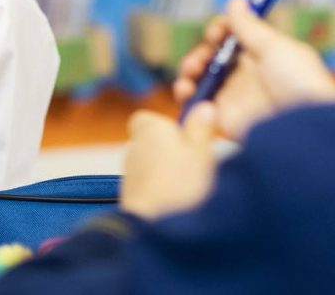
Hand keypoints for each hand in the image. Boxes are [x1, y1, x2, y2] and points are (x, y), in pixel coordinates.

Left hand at [120, 104, 218, 218]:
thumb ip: (201, 128)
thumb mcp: (202, 150)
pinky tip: (181, 203)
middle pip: (154, 143)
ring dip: (171, 173)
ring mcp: (130, 175)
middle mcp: (133, 149)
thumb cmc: (181, 183)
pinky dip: (165, 192)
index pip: (146, 119)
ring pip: (154, 167)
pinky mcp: (132, 199)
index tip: (189, 135)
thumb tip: (203, 108)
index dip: (167, 125)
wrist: (155, 227)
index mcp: (147, 129)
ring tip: (193, 187)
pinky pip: (152, 188)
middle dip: (174, 151)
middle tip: (199, 163)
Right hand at [173, 0, 334, 139]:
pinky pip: (196, 105)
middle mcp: (247, 76)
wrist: (304, 126)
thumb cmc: (299, 82)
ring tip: (192, 69)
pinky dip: (185, 95)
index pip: (234, 39)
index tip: (217, 32)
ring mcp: (234, 98)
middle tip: (204, 54)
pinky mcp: (223, 119)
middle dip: (202, 51)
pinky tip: (186, 88)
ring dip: (190, 69)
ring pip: (201, 79)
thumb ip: (250, 26)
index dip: (221, 31)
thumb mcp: (276, 47)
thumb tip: (235, 0)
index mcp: (263, 56)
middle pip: (213, 58)